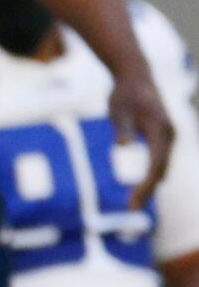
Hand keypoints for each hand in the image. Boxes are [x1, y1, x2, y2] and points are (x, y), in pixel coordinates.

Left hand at [109, 67, 175, 210]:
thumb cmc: (124, 94)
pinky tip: (144, 188)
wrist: (135, 78)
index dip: (147, 183)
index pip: (157, 163)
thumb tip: (122, 145)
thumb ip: (122, 128)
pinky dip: (153, 175)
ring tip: (135, 203)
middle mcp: (169, 135)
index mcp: (160, 130)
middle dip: (148, 189)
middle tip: (132, 208)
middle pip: (162, 168)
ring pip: (163, 166)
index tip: (134, 199)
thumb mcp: (118, 109)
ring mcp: (168, 136)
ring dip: (151, 184)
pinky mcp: (162, 137)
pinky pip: (160, 160)